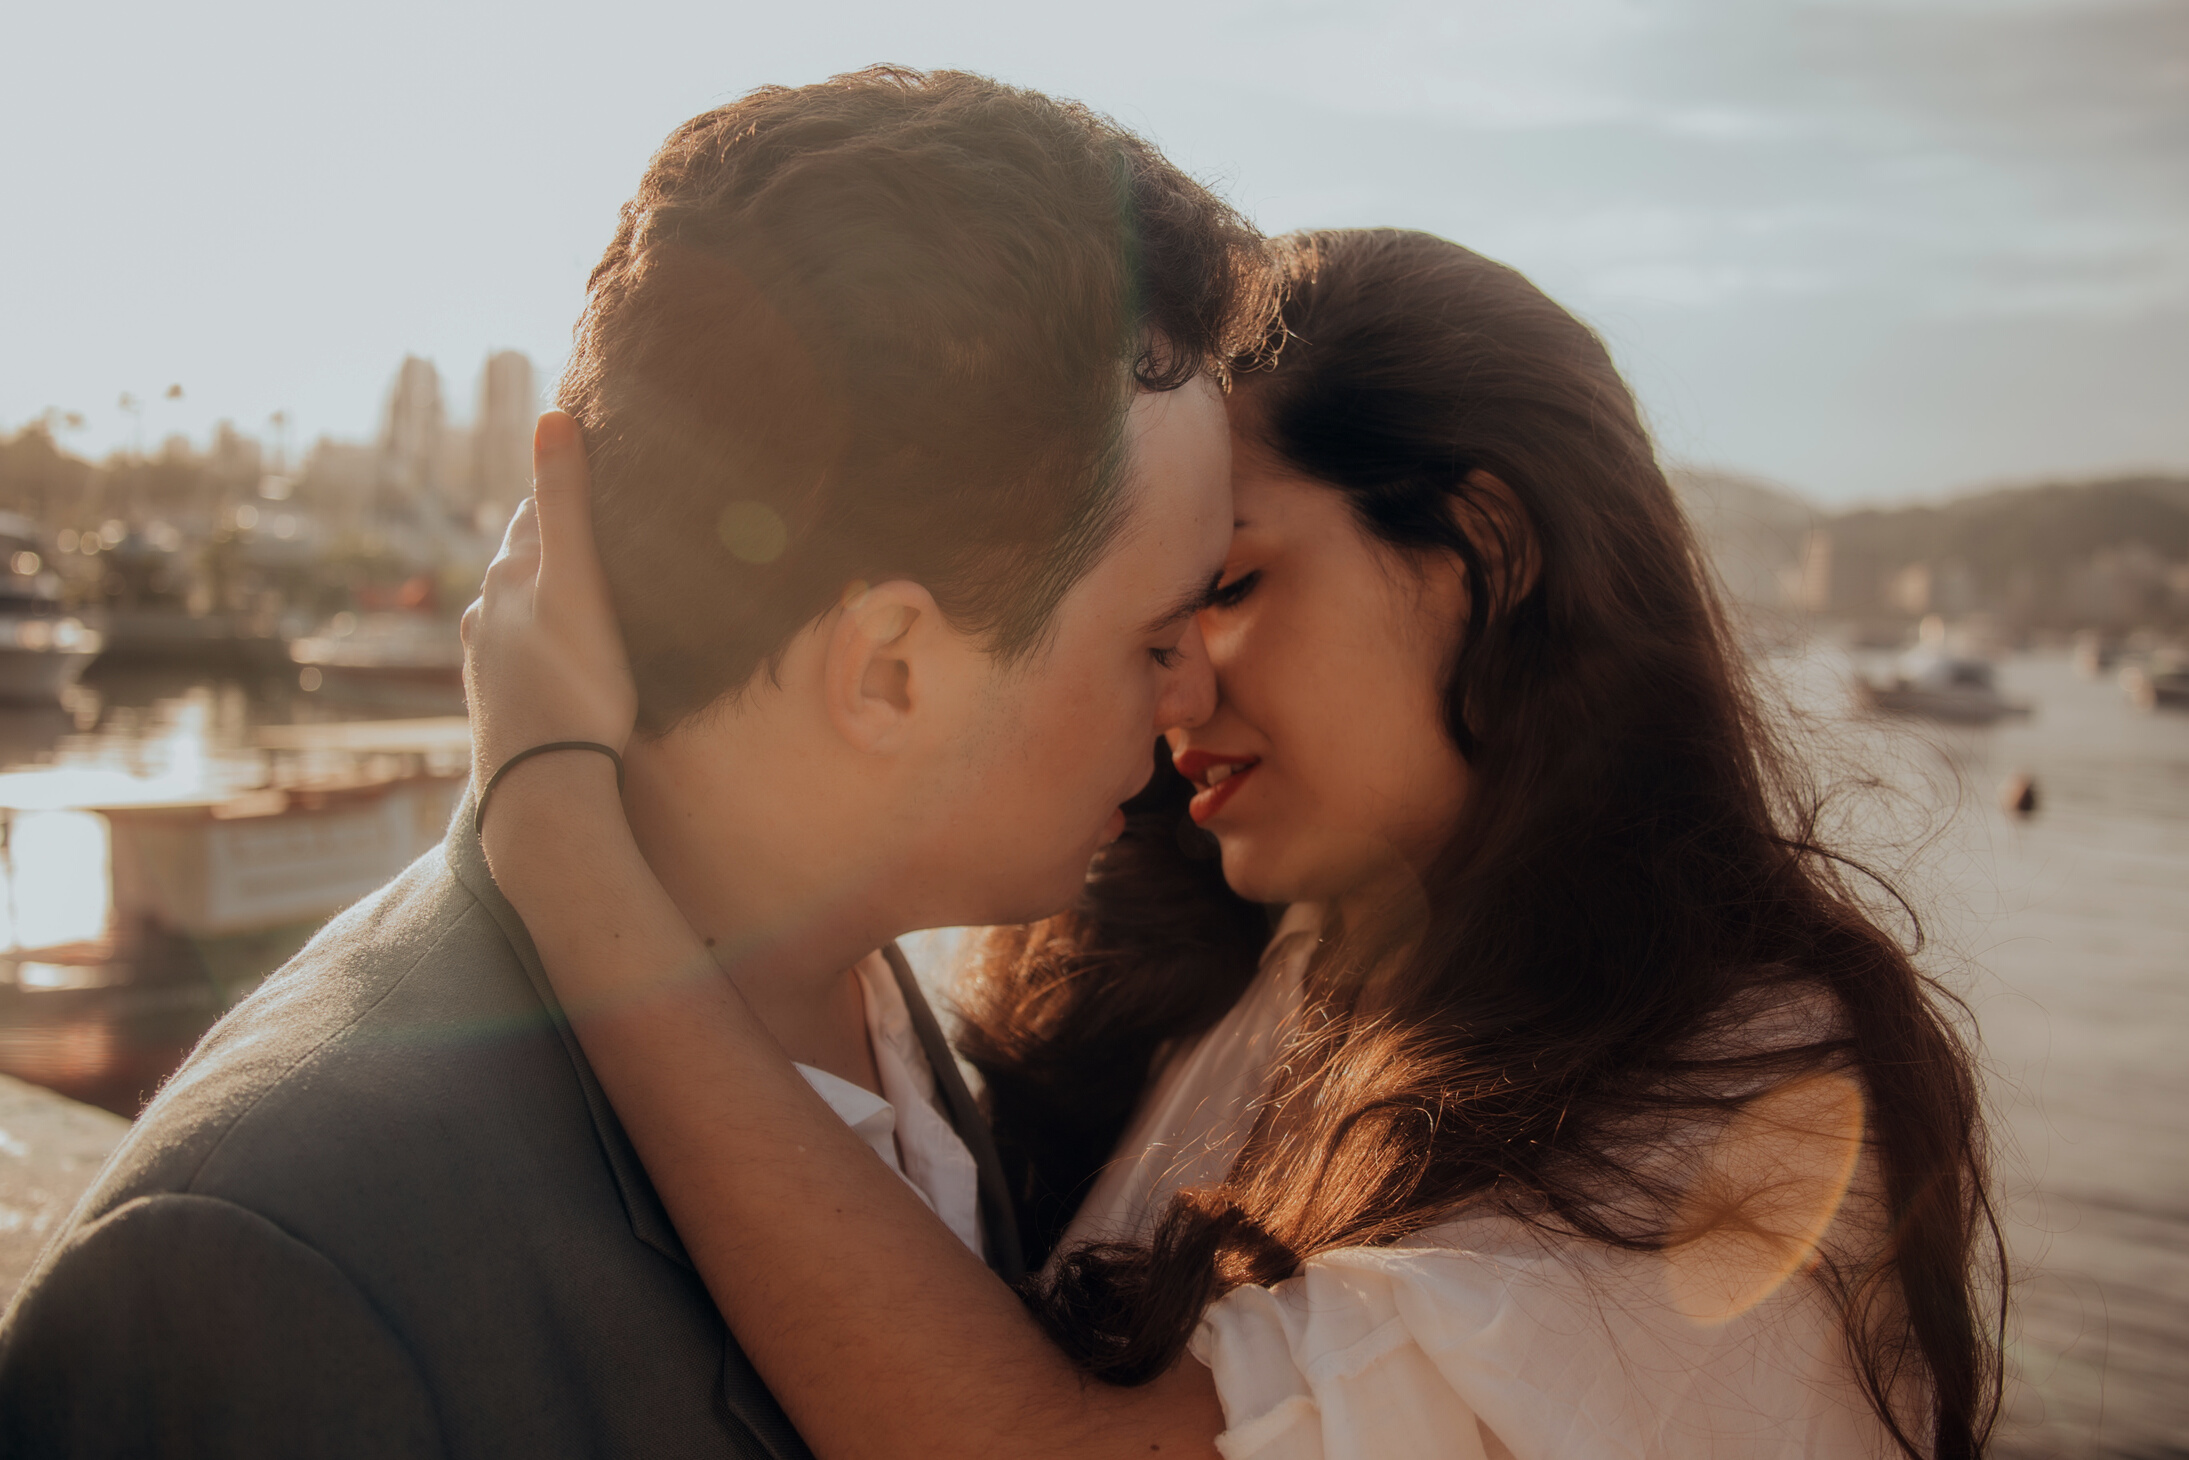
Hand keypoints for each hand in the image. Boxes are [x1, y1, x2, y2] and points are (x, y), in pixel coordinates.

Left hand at [463, 412, 638, 793]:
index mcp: (508, 577)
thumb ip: (565, 502)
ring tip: (588, 598)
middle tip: (601, 533)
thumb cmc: (575, 683)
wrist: (542, 786)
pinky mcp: (495, 704)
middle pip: (522, 562)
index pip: (534, 512)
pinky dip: (541, 644)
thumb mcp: (578, 583)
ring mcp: (484, 661)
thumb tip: (551, 415)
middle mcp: (484, 614)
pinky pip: (520, 656)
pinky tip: (564, 660)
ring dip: (546, 598)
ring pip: (516, 611)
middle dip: (554, 544)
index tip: (594, 472)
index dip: (563, 489)